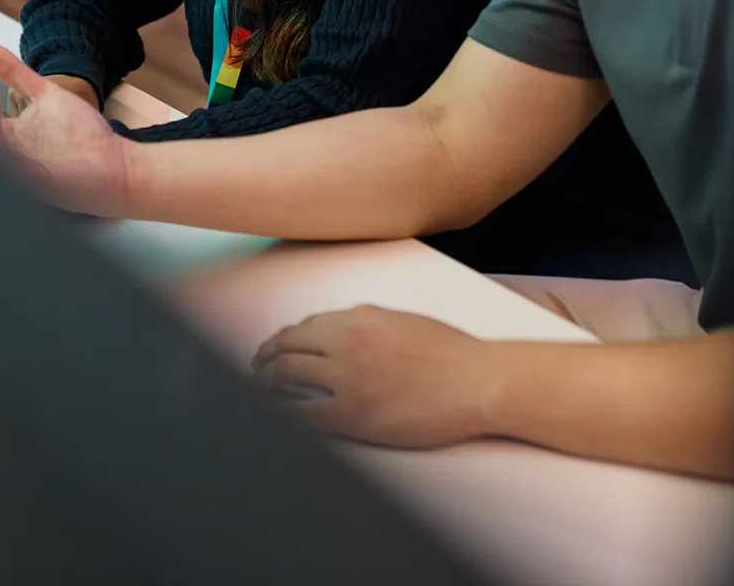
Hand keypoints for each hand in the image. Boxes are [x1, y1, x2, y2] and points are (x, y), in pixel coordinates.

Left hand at [250, 306, 498, 449]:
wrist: (478, 381)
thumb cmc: (454, 356)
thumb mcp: (405, 323)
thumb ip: (370, 327)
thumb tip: (346, 336)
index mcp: (360, 318)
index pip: (308, 326)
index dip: (286, 338)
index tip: (278, 346)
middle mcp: (346, 341)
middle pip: (288, 346)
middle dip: (265, 357)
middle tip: (255, 366)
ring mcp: (347, 378)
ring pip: (284, 375)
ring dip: (264, 381)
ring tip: (257, 389)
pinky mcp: (352, 413)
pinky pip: (302, 413)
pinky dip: (282, 413)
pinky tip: (275, 416)